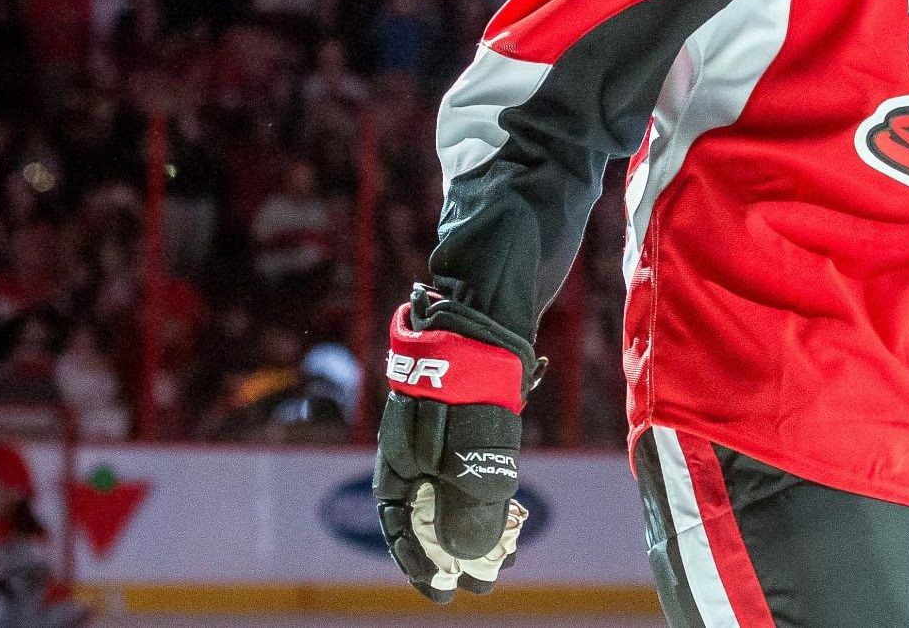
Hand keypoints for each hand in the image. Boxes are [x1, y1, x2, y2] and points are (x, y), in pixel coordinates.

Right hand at [373, 286, 537, 602]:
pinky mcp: (470, 421)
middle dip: (453, 552)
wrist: (484, 316)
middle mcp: (415, 450)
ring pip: (452, 493)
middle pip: (426, 513)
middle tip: (484, 581)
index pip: (397, 524)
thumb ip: (466, 505)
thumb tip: (470, 556)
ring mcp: (442, 435)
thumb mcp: (466, 454)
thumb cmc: (465, 385)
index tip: (442, 591)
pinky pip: (473, 470)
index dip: (417, 562)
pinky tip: (512, 514)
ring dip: (475, 528)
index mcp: (397, 458)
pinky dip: (489, 496)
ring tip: (505, 556)